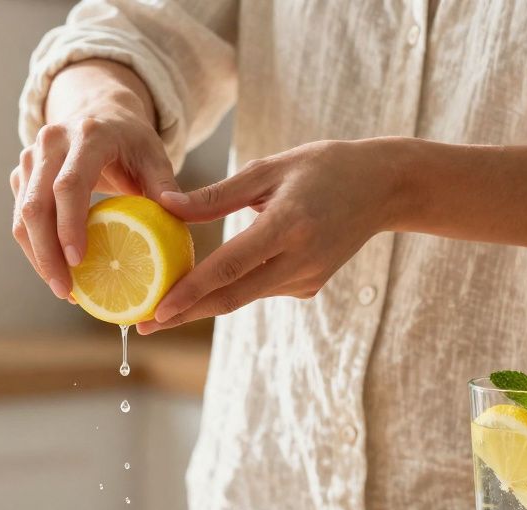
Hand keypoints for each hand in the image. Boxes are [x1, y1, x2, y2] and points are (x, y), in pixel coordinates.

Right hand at [10, 63, 178, 299]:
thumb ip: (167, 186)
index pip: (69, 184)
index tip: (78, 262)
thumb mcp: (156, 156)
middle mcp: (51, 142)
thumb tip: (176, 213)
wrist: (99, 113)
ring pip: (22, 216)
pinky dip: (36, 250)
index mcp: (88, 135)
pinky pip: (20, 219)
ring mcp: (31, 158)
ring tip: (64, 290)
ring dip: (38, 258)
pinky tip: (57, 273)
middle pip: (36, 205)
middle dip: (47, 254)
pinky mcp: (21, 176)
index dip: (70, 225)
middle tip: (67, 292)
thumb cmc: (132, 143)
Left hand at [136, 139, 399, 333]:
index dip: (190, 293)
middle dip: (184, 314)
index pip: (229, 268)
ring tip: (161, 307)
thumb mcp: (269, 168)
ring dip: (203, 303)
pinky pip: (260, 288)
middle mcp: (299, 259)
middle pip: (231, 297)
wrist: (384, 188)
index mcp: (288, 225)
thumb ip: (216, 196)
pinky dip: (232, 288)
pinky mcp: (309, 286)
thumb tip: (165, 206)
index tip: (156, 311)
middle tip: (143, 326)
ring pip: (243, 296)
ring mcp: (307, 278)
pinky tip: (205, 286)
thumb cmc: (324, 167)